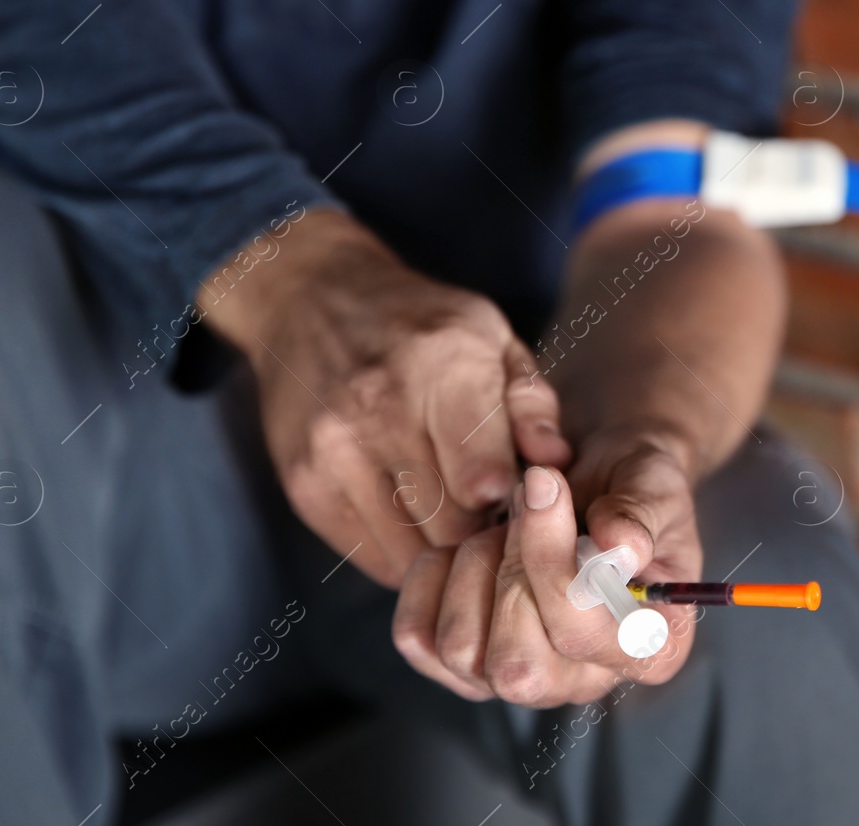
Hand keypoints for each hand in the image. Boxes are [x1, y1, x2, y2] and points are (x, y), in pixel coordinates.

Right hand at [202, 209, 571, 587]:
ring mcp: (333, 450)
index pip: (483, 478)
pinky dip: (401, 551)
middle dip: (483, 530)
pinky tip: (413, 518)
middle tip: (492, 513)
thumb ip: (531, 402)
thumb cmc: (420, 326)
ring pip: (409, 551)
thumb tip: (554, 462)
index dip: (514, 501)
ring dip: (441, 546)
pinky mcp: (304, 483)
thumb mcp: (491, 337)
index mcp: (442, 365)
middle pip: (452, 525)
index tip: (520, 495)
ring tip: (454, 514)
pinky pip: (368, 555)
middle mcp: (379, 408)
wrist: (310, 302)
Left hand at [391, 433, 702, 706]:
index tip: (544, 484)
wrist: (594, 479)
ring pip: (462, 649)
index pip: (583, 638)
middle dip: (509, 568)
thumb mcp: (653, 483)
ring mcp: (519, 676)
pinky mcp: (462, 663)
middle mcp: (584, 679)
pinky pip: (416, 637)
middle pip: (518, 665)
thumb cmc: (631, 486)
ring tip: (506, 524)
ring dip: (475, 564)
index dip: (552, 563)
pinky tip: (466, 545)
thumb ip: (641, 514)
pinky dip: (431, 577)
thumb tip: (621, 549)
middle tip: (527, 502)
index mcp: (650, 648)